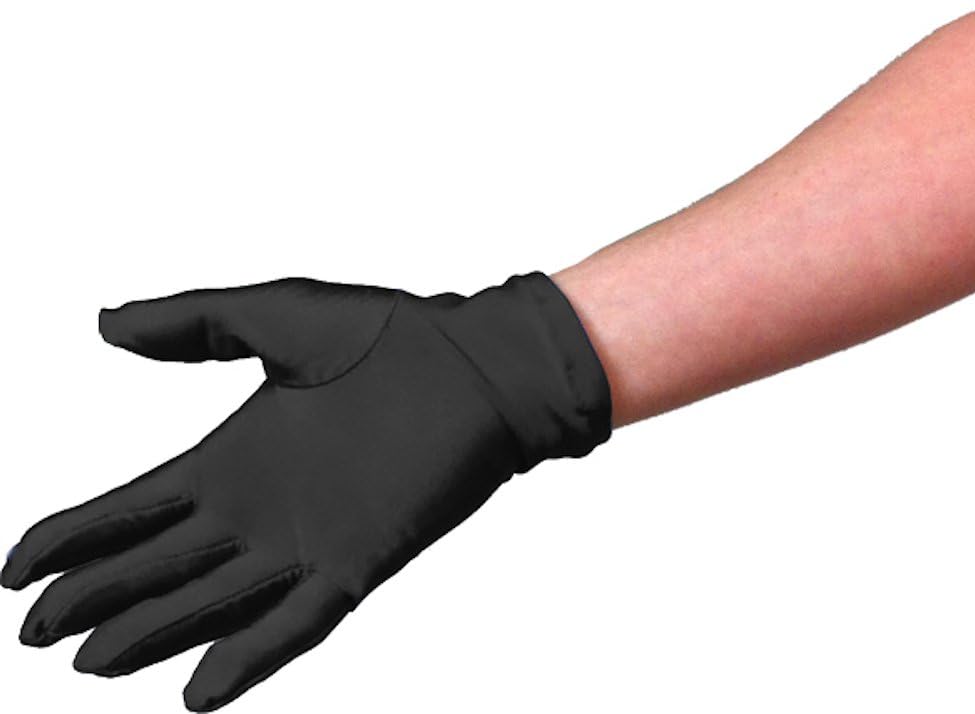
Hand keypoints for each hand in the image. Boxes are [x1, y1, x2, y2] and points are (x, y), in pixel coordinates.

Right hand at [2, 274, 609, 710]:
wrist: (478, 361)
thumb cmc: (389, 334)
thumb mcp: (274, 316)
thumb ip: (190, 323)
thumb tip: (101, 324)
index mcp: (234, 456)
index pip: (135, 510)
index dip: (76, 538)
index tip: (14, 566)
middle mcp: (260, 508)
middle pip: (158, 566)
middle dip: (96, 598)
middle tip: (34, 632)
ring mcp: (307, 539)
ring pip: (212, 603)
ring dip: (152, 634)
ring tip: (91, 664)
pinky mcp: (360, 559)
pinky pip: (296, 621)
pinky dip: (248, 656)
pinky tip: (197, 693)